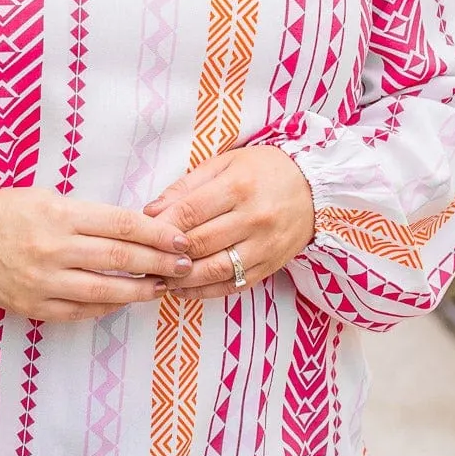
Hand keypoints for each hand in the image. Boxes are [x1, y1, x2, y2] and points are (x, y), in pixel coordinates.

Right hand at [0, 187, 193, 322]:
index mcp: (59, 214)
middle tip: (184, 265)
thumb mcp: (48, 197)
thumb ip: (88, 216)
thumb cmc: (7, 210)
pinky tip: (122, 301)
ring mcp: (42, 282)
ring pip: (105, 292)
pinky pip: (80, 312)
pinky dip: (106, 308)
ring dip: (139, 291)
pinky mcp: (33, 307)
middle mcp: (52, 249)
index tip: (181, 239)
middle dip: (159, 263)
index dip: (158, 233)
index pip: (122, 224)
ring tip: (160, 287)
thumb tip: (136, 230)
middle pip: (120, 258)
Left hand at [144, 146, 314, 299]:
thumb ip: (186, 186)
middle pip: (200, 243)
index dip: (161, 226)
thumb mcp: (225, 163)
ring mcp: (264, 246)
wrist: (314, 188)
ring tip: (157, 276)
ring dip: (181, 278)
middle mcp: (254, 218)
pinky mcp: (270, 267)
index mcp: (239, 186)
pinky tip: (181, 289)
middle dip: (166, 254)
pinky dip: (203, 292)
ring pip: (214, 270)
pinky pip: (232, 285)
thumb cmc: (263, 170)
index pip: (190, 211)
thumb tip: (151, 211)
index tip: (140, 233)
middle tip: (141, 258)